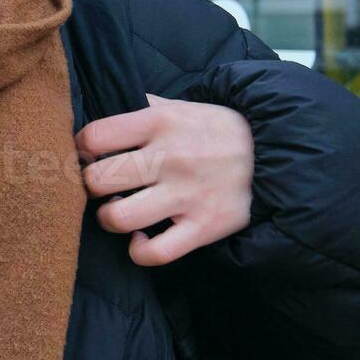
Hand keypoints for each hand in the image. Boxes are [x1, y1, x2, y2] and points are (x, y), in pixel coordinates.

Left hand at [77, 92, 253, 265]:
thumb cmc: (219, 131)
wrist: (278, 154)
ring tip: (117, 211)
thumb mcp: (183, 106)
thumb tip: (104, 110)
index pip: (94, 137)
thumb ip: (143, 107)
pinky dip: (139, 250)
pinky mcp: (204, 227)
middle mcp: (171, 157)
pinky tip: (142, 237)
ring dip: (109, 218)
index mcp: (161, 121)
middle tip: (102, 186)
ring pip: (118, 218)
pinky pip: (155, 252)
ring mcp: (187, 195)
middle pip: (98, 180)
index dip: (80, 149)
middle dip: (90, 186)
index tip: (88, 156)